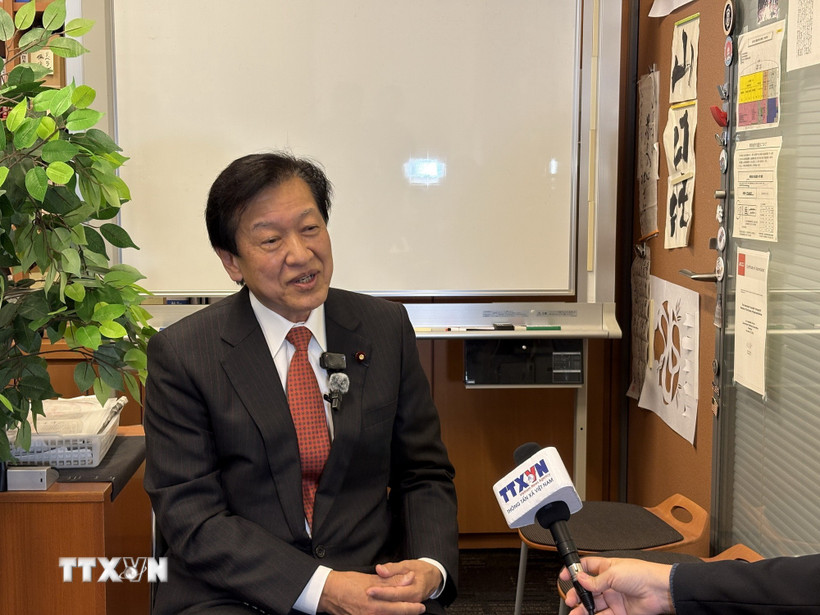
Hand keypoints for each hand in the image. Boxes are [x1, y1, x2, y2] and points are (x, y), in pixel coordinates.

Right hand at [317, 564, 429, 614]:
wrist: (328, 592)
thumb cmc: (348, 582)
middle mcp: (371, 614)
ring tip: (405, 610)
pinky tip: (389, 612)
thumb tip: (409, 578)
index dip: (413, 607)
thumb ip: (391, 580)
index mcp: (375, 601)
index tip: (421, 606)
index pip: (400, 607)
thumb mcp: (371, 578)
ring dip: (396, 613)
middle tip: (419, 610)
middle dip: (408, 613)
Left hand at [369, 559, 442, 603]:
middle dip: (377, 600)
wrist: (433, 577)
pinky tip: (375, 602)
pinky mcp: (407, 606)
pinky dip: (385, 605)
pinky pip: (395, 608)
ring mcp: (410, 605)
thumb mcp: (408, 564)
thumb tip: (380, 570)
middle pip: (392, 603)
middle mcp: (412, 600)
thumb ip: (393, 568)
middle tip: (364, 596)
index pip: (394, 593)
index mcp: (414, 590)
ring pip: (393, 607)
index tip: (369, 590)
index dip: (381, 592)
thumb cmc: (420, 569)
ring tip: (365, 601)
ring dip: (380, 604)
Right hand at [560, 557, 675, 614]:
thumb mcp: (614, 573)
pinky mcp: (620, 612)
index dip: (574, 571)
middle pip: (587, 589)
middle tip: (570, 599)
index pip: (586, 567)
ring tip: (575, 612)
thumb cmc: (642, 574)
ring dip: (583, 608)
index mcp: (606, 568)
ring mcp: (614, 598)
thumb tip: (580, 580)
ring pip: (594, 604)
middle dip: (577, 594)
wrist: (660, 591)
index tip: (564, 576)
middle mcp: (609, 583)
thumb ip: (595, 580)